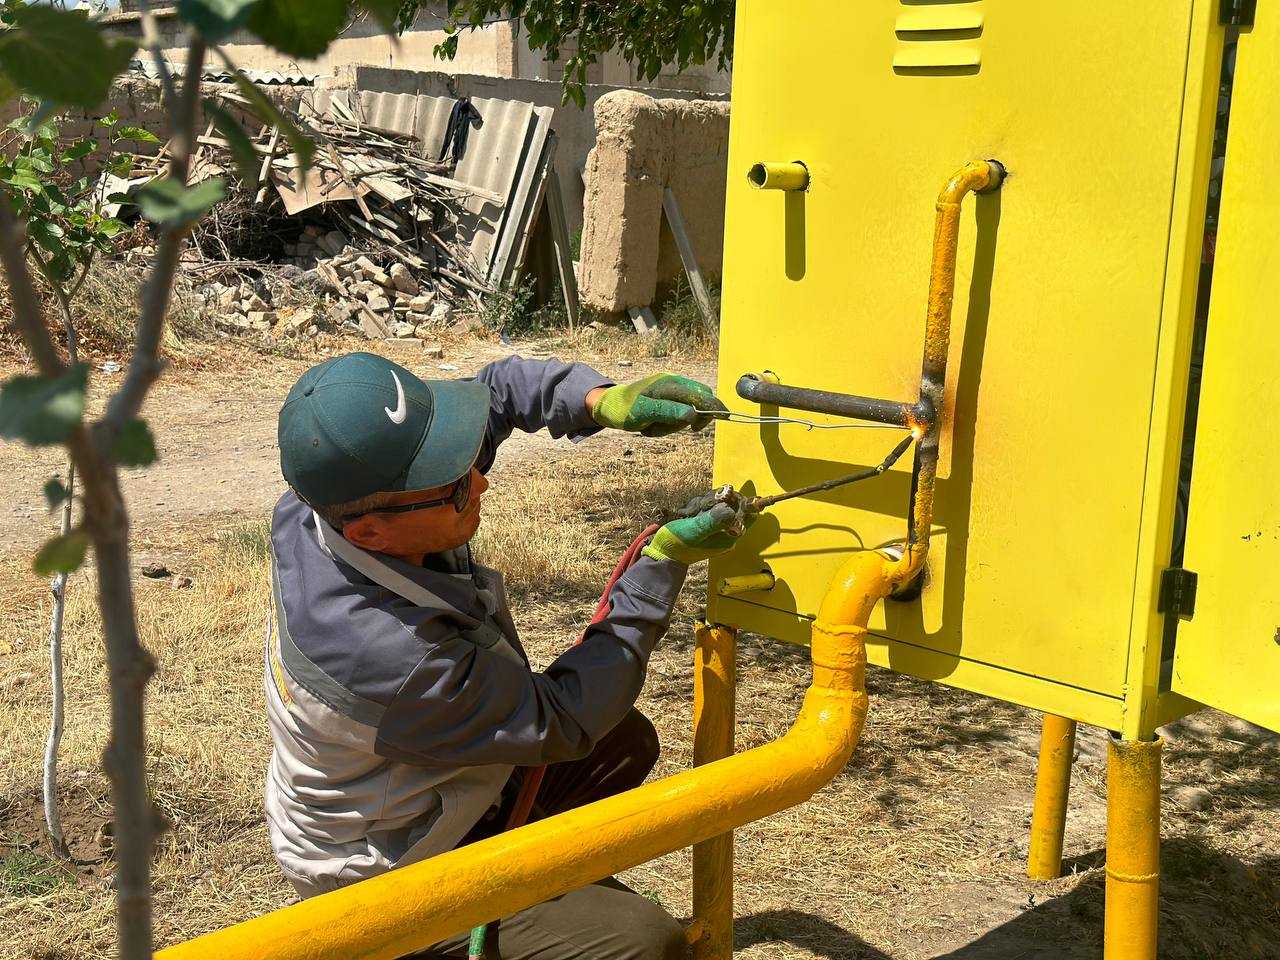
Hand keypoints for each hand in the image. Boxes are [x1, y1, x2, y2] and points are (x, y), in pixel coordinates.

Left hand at [590, 373, 726, 435]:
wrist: (605, 407)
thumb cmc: (622, 408)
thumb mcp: (644, 412)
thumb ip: (669, 411)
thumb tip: (693, 414)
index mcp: (670, 384)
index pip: (701, 395)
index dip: (714, 407)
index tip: (725, 418)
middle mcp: (672, 386)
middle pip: (698, 404)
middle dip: (687, 421)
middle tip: (665, 428)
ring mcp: (669, 394)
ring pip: (686, 414)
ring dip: (671, 426)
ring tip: (650, 427)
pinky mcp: (665, 403)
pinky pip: (675, 417)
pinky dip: (665, 425)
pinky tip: (650, 426)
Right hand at [642, 494, 754, 565]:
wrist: (661, 553)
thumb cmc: (677, 544)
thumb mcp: (695, 531)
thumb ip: (714, 520)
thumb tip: (731, 510)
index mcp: (728, 535)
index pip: (748, 514)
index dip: (739, 501)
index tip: (724, 496)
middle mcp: (725, 529)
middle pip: (730, 503)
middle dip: (714, 500)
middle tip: (700, 508)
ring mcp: (713, 524)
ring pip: (716, 501)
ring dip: (701, 503)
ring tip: (688, 514)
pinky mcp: (703, 521)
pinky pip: (705, 505)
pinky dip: (695, 506)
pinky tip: (684, 514)